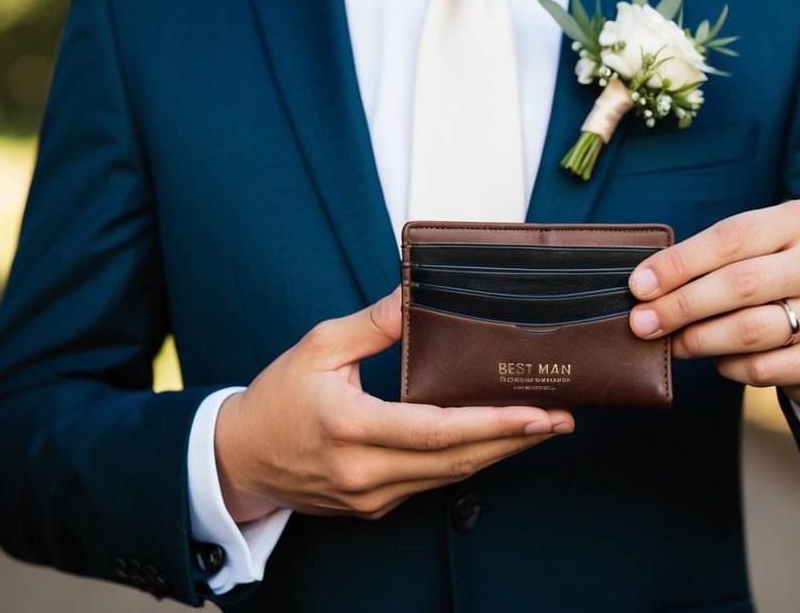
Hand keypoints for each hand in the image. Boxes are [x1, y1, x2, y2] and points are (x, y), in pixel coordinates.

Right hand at [214, 288, 573, 522]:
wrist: (239, 458)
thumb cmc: (276, 398)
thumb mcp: (318, 346)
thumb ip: (373, 324)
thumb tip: (415, 293)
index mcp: (348, 426)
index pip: (436, 431)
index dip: (493, 423)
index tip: (536, 411)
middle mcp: (363, 471)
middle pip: (457, 461)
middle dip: (516, 440)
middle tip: (561, 418)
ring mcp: (370, 496)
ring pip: (449, 478)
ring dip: (499, 452)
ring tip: (542, 427)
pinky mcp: (373, 507)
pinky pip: (430, 483)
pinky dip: (467, 461)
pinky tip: (495, 441)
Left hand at [626, 200, 799, 404]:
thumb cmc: (778, 278)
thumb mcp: (757, 250)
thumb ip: (710, 259)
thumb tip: (646, 288)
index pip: (731, 238)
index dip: (678, 263)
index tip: (639, 285)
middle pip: (738, 285)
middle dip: (680, 305)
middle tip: (643, 322)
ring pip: (748, 330)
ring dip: (697, 339)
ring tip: (673, 342)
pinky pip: (761, 367)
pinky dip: (727, 365)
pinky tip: (718, 358)